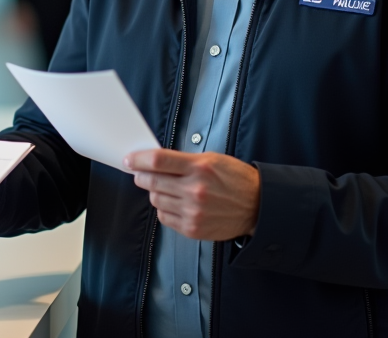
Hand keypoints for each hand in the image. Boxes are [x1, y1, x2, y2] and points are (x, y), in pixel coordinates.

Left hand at [125, 149, 260, 241]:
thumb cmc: (235, 180)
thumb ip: (183, 160)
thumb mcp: (212, 159)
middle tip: (140, 173)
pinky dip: (164, 208)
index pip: (158, 161)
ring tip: (166, 188)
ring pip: (155, 200)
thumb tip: (155, 161)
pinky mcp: (192, 228)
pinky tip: (175, 203)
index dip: (139, 159)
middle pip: (152, 181)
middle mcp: (194, 190)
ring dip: (155, 192)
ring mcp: (193, 211)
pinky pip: (164, 217)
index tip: (130, 160)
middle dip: (141, 176)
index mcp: (199, 168)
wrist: (257, 206)